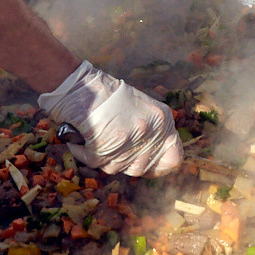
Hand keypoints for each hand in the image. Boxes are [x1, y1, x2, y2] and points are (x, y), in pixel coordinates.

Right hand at [38, 61, 183, 176]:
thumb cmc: (109, 95)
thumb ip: (155, 129)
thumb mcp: (144, 106)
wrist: (80, 87)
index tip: (149, 161)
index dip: (161, 164)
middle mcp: (146, 132)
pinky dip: (87, 154)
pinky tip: (84, 141)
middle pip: (141, 167)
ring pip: (119, 167)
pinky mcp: (102, 151)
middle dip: (127, 161)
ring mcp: (125, 143)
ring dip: (107, 157)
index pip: (174, 158)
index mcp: (161, 120)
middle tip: (115, 145)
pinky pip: (98, 164)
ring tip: (99, 138)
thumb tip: (157, 153)